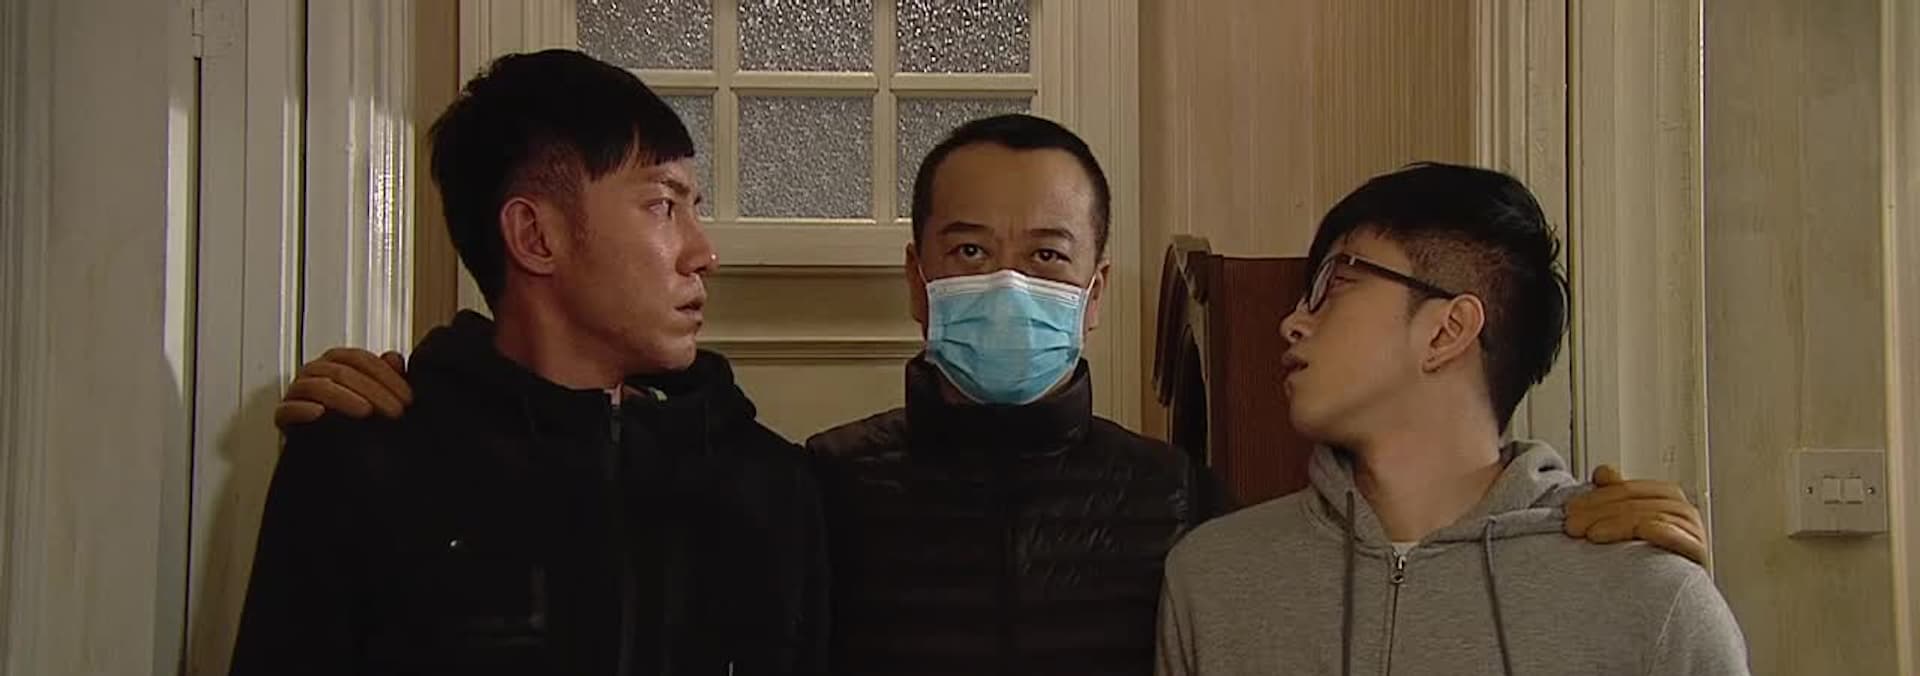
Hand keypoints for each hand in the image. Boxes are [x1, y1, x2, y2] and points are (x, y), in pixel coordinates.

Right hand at [272, 348, 412, 428]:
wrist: (337, 461)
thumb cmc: (358, 423)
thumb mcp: (380, 401)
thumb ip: (387, 377)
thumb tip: (394, 359)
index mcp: (336, 362)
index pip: (360, 359)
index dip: (386, 375)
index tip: (407, 398)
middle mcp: (315, 372)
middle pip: (341, 371)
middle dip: (373, 390)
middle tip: (394, 411)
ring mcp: (298, 393)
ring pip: (317, 385)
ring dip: (344, 397)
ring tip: (365, 412)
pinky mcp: (284, 417)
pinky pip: (287, 408)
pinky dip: (303, 409)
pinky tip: (321, 414)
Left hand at [1565, 465, 1708, 564]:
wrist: (1671, 596)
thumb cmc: (1650, 559)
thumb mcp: (1628, 524)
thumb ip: (1616, 496)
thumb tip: (1603, 472)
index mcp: (1667, 497)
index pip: (1628, 489)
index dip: (1596, 497)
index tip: (1570, 509)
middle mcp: (1682, 510)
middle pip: (1635, 502)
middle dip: (1598, 511)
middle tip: (1573, 523)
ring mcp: (1692, 529)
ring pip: (1650, 515)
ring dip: (1616, 523)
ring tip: (1590, 534)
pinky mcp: (1698, 551)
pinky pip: (1674, 534)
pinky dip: (1651, 530)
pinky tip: (1629, 534)